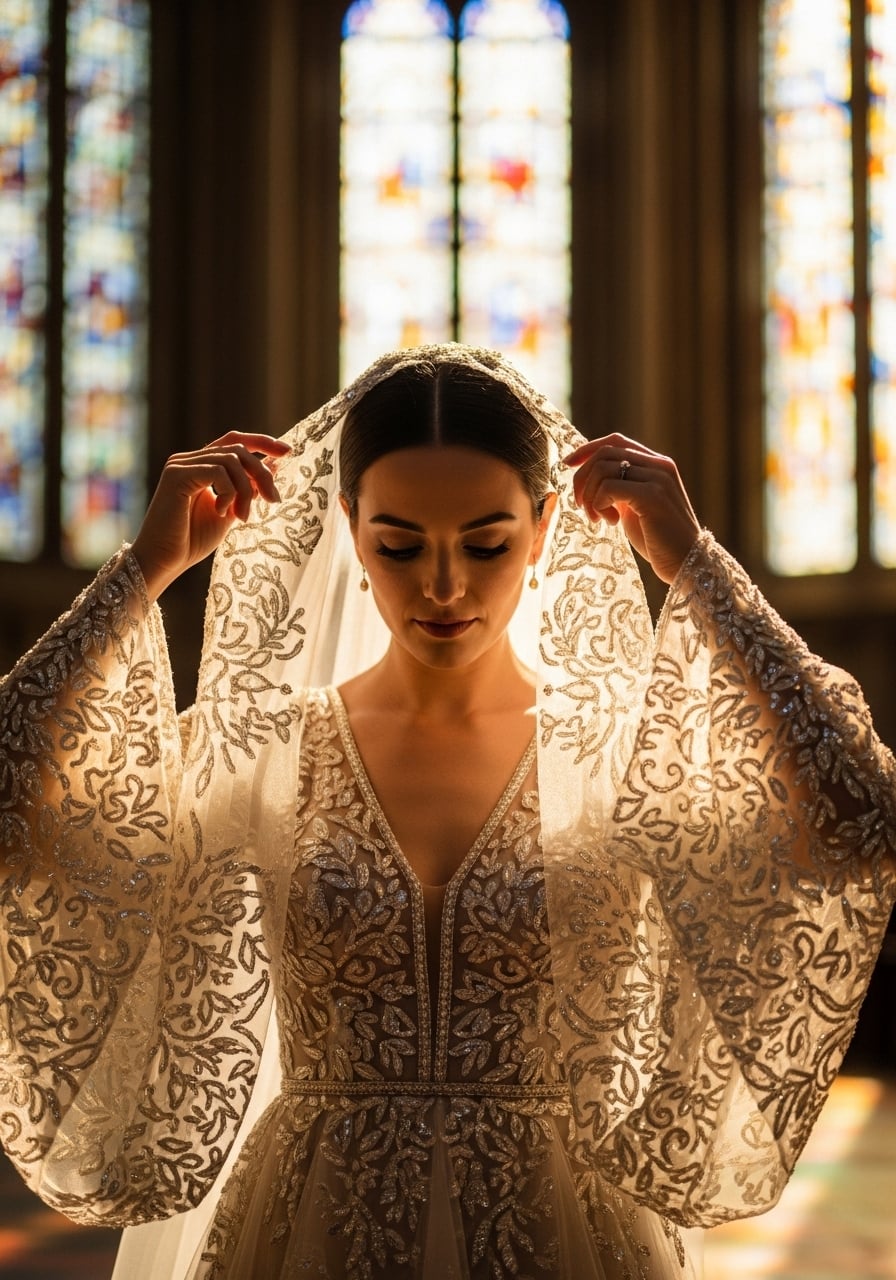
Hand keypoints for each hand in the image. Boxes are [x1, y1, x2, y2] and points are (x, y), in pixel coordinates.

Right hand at [131, 432, 290, 600]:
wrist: (165, 561)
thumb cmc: (192, 541)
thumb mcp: (230, 511)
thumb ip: (247, 489)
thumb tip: (273, 468)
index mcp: (200, 465)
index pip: (234, 441)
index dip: (262, 442)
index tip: (288, 451)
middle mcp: (189, 459)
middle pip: (238, 448)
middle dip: (262, 473)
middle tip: (274, 500)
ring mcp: (181, 464)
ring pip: (231, 460)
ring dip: (246, 490)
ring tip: (243, 517)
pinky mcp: (176, 474)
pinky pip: (217, 471)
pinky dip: (229, 492)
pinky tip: (223, 513)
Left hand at [563, 434, 700, 583]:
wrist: (687, 563)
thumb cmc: (658, 539)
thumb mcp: (635, 506)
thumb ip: (620, 486)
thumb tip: (588, 476)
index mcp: (657, 464)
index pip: (615, 441)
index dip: (587, 449)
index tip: (568, 464)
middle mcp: (659, 465)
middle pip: (604, 453)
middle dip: (582, 478)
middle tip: (581, 506)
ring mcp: (658, 479)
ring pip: (602, 470)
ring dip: (590, 496)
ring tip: (597, 518)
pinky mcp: (652, 496)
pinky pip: (608, 488)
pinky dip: (599, 505)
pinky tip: (610, 522)